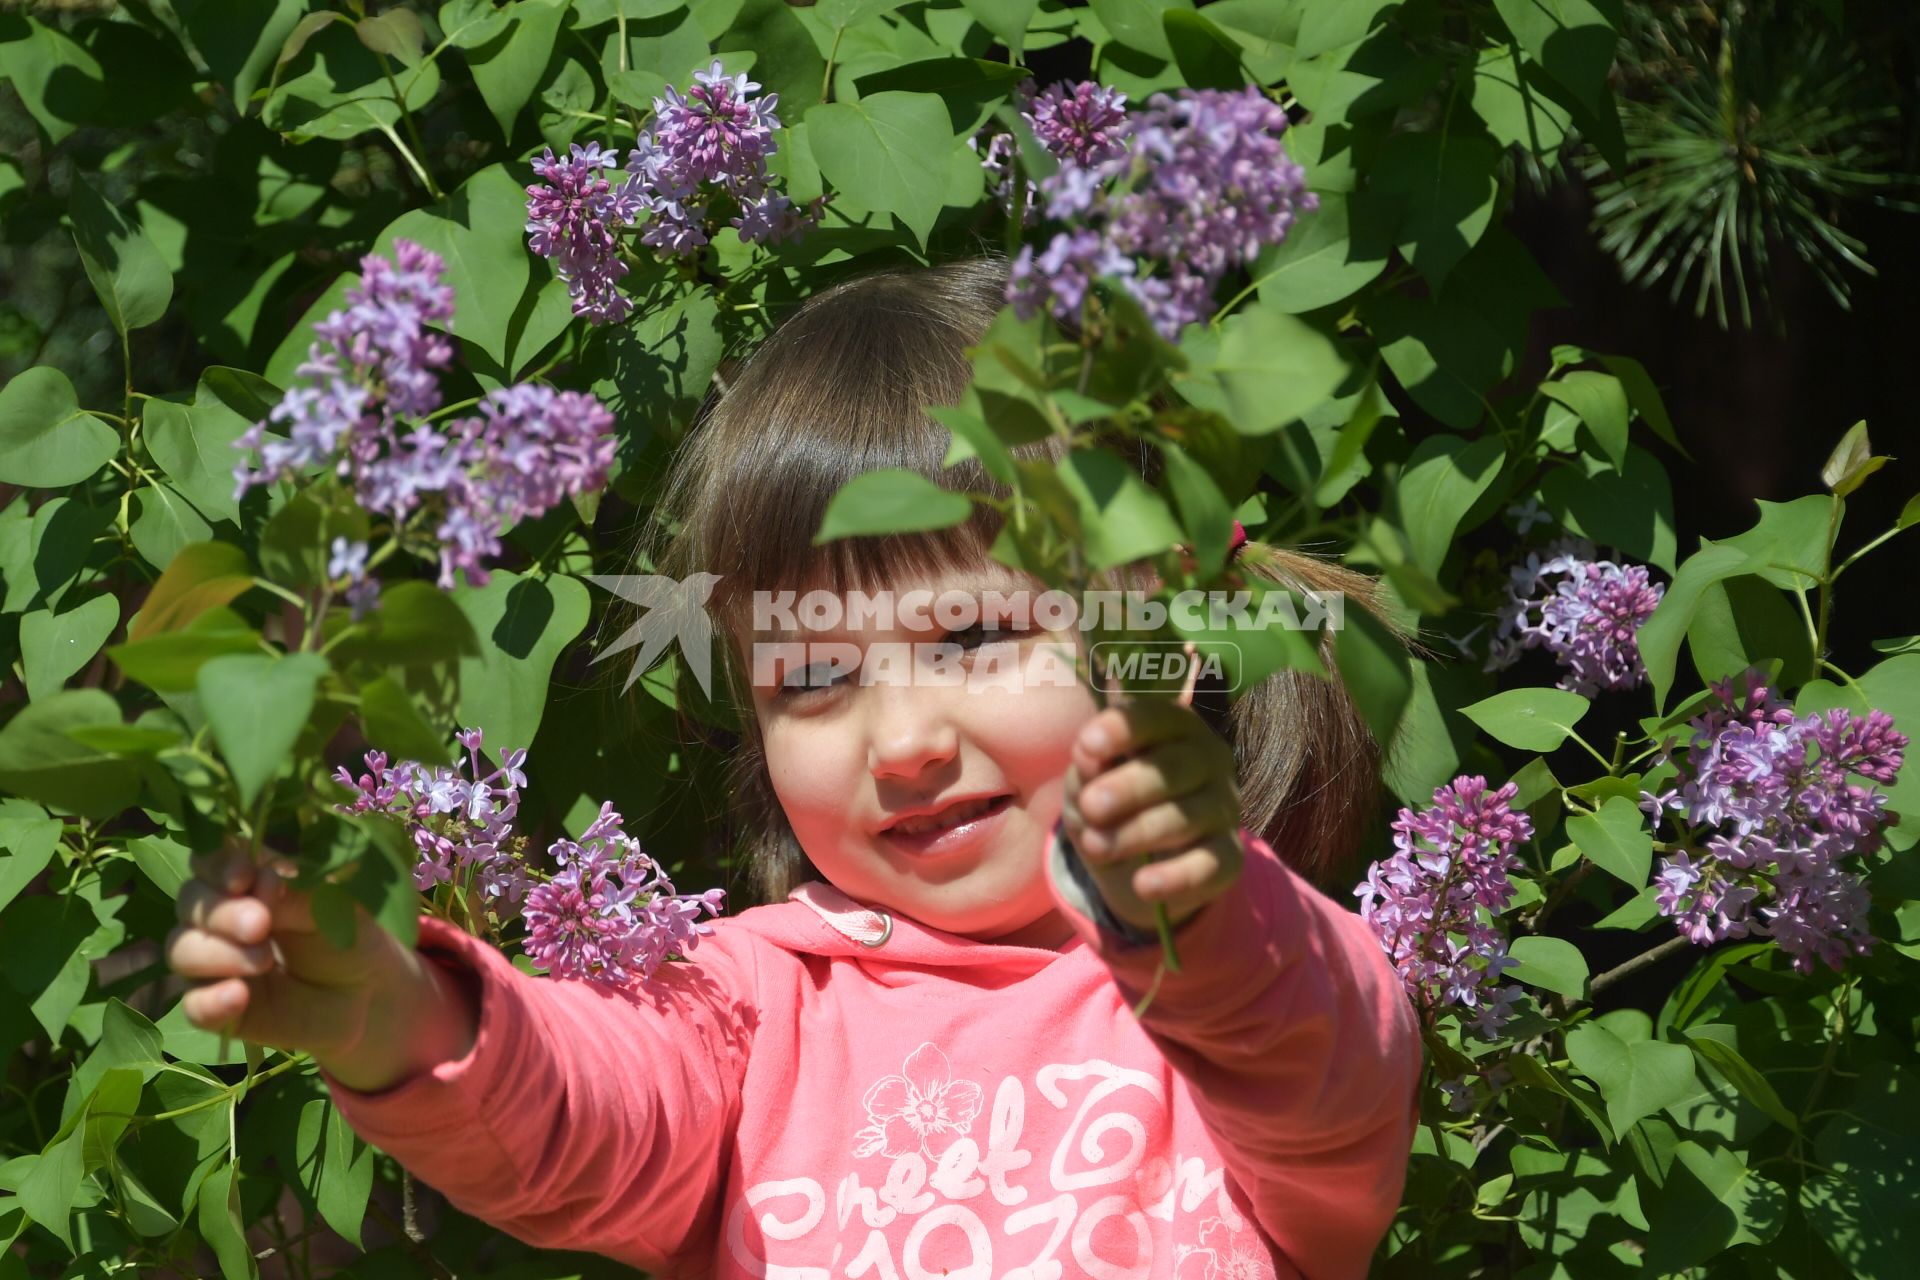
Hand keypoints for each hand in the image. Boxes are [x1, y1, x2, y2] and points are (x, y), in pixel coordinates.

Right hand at [167, 840, 471, 1090]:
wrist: (368, 993)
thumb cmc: (348, 935)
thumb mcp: (331, 907)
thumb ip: (292, 894)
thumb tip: (259, 884)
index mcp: (245, 882)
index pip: (209, 863)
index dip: (217, 866)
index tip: (244, 878)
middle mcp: (218, 918)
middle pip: (190, 903)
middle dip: (221, 912)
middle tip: (260, 924)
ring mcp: (212, 964)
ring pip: (181, 950)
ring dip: (218, 953)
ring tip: (265, 960)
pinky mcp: (216, 1007)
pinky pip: (194, 1005)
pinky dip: (211, 1001)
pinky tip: (238, 996)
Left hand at [1062, 699, 1244, 933]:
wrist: (1134, 868)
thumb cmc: (1112, 806)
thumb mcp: (1086, 785)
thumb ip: (1088, 768)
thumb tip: (1088, 756)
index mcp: (1173, 728)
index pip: (1156, 717)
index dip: (1124, 728)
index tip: (1088, 745)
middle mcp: (1208, 760)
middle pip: (1175, 769)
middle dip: (1129, 787)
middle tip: (1090, 806)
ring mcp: (1224, 808)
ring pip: (1187, 817)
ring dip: (1137, 833)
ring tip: (1095, 847)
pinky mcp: (1229, 856)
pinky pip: (1209, 865)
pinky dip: (1176, 877)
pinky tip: (1143, 885)